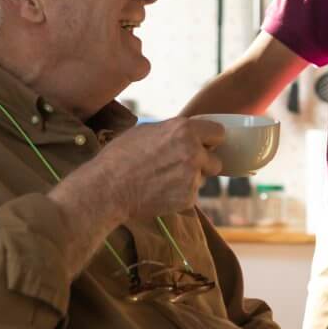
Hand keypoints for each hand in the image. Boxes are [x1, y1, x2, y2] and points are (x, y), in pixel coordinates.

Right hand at [67, 117, 224, 222]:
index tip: (203, 145)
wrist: (108, 188)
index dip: (210, 140)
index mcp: (184, 130)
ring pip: (204, 179)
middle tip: (181, 166)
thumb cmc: (120, 156)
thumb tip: (186, 133)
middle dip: (203, 164)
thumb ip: (172, 131)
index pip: (219, 133)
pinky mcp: (188, 198)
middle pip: (216, 160)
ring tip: (164, 179)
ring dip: (191, 180)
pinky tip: (160, 191)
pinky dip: (180, 195)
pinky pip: (192, 195)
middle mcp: (193, 152)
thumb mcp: (146, 131)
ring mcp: (192, 177)